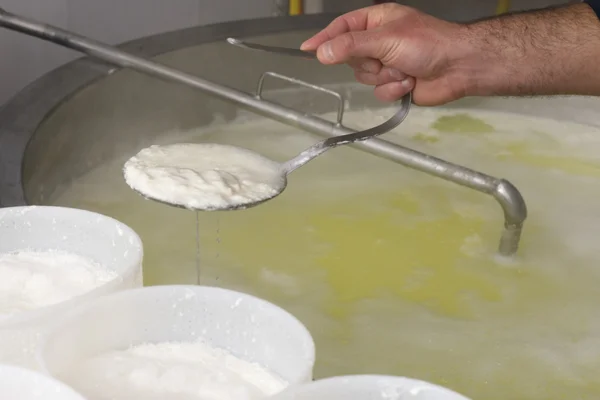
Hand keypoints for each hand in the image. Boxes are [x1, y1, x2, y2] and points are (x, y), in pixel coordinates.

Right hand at [301, 4, 470, 105]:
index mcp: (376, 21)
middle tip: (384, 59)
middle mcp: (379, 42)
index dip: (324, 38)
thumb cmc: (427, 44)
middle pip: (351, 58)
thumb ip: (351, 45)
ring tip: (404, 70)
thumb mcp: (385, 38)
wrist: (459, 67)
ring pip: (364, 77)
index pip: (342, 28)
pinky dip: (393, 89)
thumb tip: (321, 52)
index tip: (306, 49)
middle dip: (368, 63)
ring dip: (383, 77)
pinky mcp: (394, 84)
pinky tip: (408, 83)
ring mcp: (387, 64)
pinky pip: (379, 92)